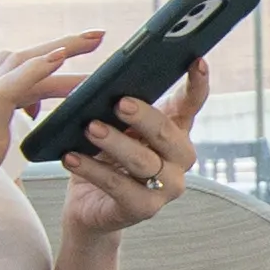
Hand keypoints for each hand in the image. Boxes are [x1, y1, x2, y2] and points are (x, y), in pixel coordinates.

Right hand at [0, 26, 98, 269]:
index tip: (71, 52)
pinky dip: (34, 70)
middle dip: (57, 44)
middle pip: (13, 58)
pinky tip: (60, 62)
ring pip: (16, 66)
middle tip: (97, 36)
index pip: (2, 69)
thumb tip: (31, 120)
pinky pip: (7, 88)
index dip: (39, 57)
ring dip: (58, 51)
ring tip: (95, 43)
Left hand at [52, 66, 198, 236]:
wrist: (89, 206)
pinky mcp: (144, 209)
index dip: (197, 83)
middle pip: (167, 133)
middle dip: (144, 116)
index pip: (192, 103)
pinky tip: (72, 157)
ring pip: (143, 161)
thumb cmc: (103, 157)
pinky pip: (118, 186)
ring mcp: (166, 187)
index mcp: (175, 130)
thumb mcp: (113, 127)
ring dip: (115, 143)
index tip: (196, 60)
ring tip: (90, 128)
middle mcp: (179, 159)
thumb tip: (104, 86)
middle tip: (120, 103)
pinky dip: (93, 170)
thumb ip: (119, 109)